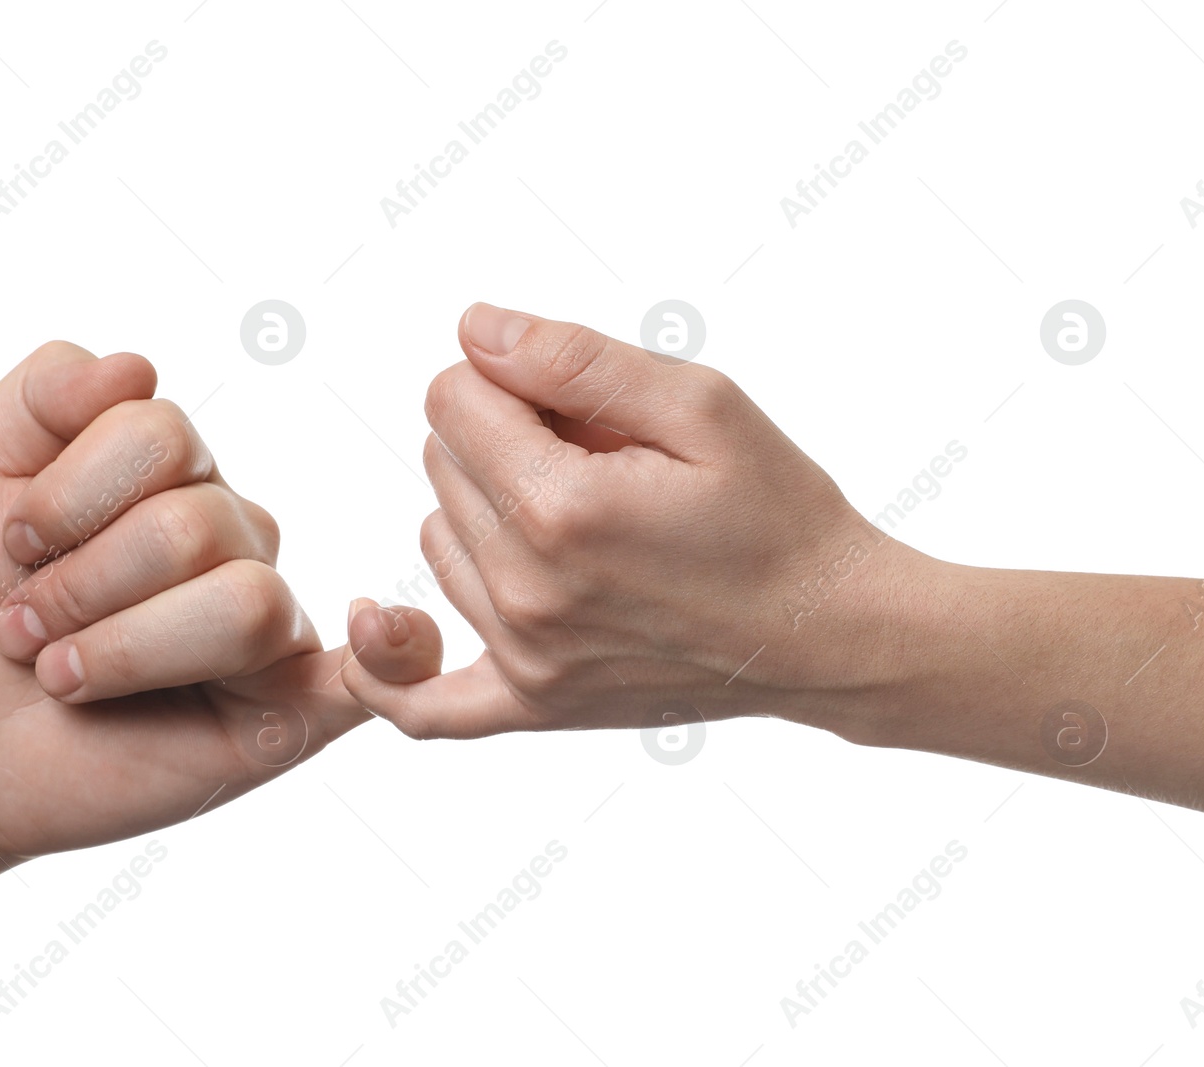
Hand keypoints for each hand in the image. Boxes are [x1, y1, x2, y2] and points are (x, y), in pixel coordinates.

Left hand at [0, 341, 439, 860]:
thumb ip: (48, 392)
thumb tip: (142, 366)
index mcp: (179, 475)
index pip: (162, 433)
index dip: (69, 495)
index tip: (11, 547)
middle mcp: (237, 537)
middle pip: (193, 523)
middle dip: (81, 585)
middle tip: (27, 630)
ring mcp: (269, 625)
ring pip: (242, 601)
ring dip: (124, 647)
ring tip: (68, 677)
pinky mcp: (289, 711)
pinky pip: (380, 673)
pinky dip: (396, 651)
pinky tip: (372, 634)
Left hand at [342, 304, 927, 740]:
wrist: (829, 633)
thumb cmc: (778, 512)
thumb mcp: (700, 403)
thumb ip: (573, 357)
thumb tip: (472, 329)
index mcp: (561, 508)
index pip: (451, 398)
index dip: (509, 377)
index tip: (575, 396)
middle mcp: (526, 591)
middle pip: (441, 461)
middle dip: (504, 434)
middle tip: (597, 455)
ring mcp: (524, 658)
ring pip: (436, 538)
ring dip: (482, 509)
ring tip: (578, 514)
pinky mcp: (534, 704)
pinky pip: (424, 705)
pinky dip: (393, 669)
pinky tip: (374, 629)